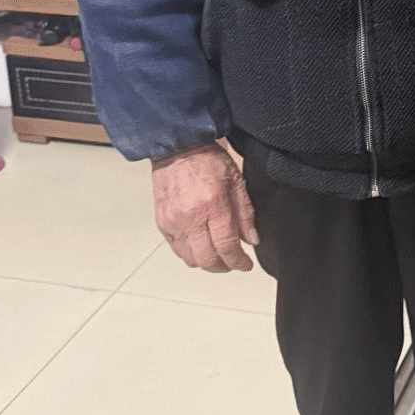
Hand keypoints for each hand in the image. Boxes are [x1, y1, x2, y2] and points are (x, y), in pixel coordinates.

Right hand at [151, 141, 259, 271]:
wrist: (178, 148)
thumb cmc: (208, 159)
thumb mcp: (236, 180)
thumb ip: (245, 213)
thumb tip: (252, 239)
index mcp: (213, 204)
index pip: (227, 246)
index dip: (239, 261)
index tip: (245, 264)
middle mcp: (191, 217)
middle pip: (207, 259)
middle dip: (224, 267)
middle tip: (233, 263)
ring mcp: (173, 222)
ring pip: (191, 259)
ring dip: (206, 263)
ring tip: (218, 255)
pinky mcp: (162, 223)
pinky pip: (177, 250)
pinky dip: (190, 253)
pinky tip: (200, 245)